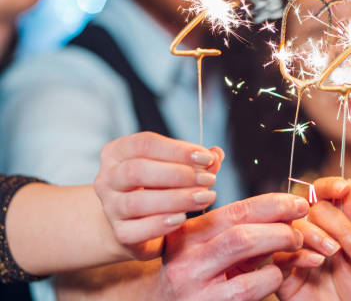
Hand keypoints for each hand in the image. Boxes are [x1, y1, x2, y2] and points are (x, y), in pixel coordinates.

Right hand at [95, 131, 222, 260]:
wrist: (138, 224)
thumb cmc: (158, 187)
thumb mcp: (176, 169)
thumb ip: (196, 162)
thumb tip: (217, 153)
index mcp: (118, 152)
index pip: (145, 143)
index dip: (178, 150)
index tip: (206, 158)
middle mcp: (107, 178)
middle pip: (137, 170)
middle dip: (178, 174)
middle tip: (208, 180)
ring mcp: (110, 207)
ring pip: (136, 202)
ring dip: (176, 199)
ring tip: (204, 198)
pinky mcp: (119, 233)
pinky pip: (136, 230)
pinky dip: (161, 224)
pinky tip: (182, 219)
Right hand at [158, 193, 309, 300]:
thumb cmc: (203, 280)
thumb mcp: (212, 251)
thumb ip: (240, 229)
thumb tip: (287, 207)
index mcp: (186, 233)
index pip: (235, 210)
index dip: (272, 203)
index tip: (298, 203)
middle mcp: (185, 255)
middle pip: (240, 226)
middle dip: (280, 223)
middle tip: (301, 229)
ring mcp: (193, 284)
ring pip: (243, 246)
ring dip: (279, 243)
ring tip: (294, 248)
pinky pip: (250, 286)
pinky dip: (271, 277)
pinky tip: (275, 276)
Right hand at [274, 177, 350, 300]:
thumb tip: (349, 185)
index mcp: (331, 227)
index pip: (322, 195)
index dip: (329, 186)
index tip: (342, 187)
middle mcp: (310, 236)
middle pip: (307, 208)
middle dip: (334, 221)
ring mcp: (294, 254)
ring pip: (292, 227)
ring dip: (316, 235)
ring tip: (335, 254)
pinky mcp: (282, 277)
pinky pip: (280, 256)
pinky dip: (298, 254)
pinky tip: (317, 264)